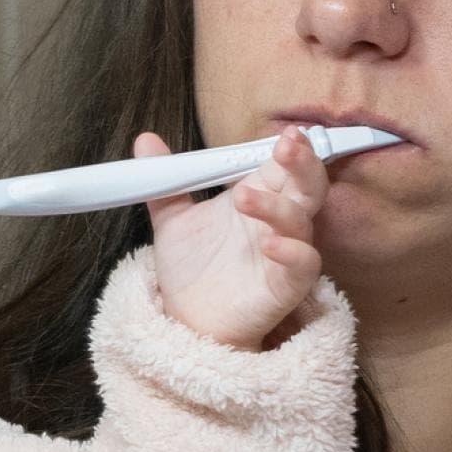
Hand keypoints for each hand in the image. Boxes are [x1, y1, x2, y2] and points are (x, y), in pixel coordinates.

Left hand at [141, 126, 327, 348]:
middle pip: (307, 185)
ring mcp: (286, 254)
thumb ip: (165, 182)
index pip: (283, 165)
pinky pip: (303, 265)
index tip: (284, 132)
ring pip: (300, 221)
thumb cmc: (192, 269)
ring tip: (242, 198)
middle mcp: (278, 222)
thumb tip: (145, 142)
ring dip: (277, 205)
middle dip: (302, 163)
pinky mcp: (287, 286)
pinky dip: (292, 252)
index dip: (289, 147)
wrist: (188, 319)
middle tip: (287, 146)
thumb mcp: (173, 221)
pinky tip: (271, 244)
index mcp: (259, 197)